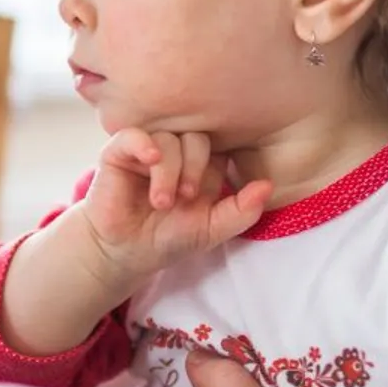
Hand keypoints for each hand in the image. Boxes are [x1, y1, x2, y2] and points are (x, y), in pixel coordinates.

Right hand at [76, 129, 270, 287]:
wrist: (127, 252)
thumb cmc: (169, 238)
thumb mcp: (212, 230)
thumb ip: (242, 211)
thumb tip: (268, 185)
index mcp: (201, 165)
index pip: (219, 145)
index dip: (218, 165)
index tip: (210, 193)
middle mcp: (176, 152)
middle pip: (197, 137)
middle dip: (195, 167)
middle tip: (186, 197)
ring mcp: (148, 150)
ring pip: (168, 138)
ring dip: (169, 170)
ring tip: (162, 201)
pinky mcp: (119, 153)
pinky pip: (134, 134)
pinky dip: (144, 144)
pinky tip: (149, 161)